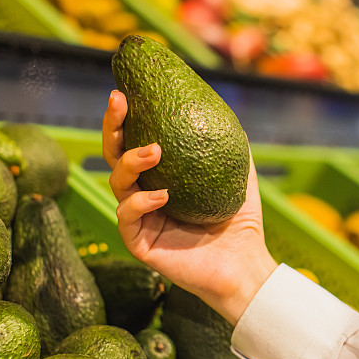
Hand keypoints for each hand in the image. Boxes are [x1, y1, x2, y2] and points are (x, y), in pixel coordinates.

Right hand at [102, 90, 277, 324]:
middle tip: (120, 103)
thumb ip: (231, 147)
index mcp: (161, 178)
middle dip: (112, 128)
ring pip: (117, 183)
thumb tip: (228, 112)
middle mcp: (145, 196)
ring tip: (153, 150)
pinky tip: (161, 194)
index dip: (125, 119)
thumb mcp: (239, 176)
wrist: (246, 265)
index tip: (126, 93)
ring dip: (130, 162)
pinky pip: (127, 218)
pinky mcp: (141, 244)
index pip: (135, 143)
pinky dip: (139, 202)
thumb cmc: (241, 224)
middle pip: (115, 157)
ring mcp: (141, 220)